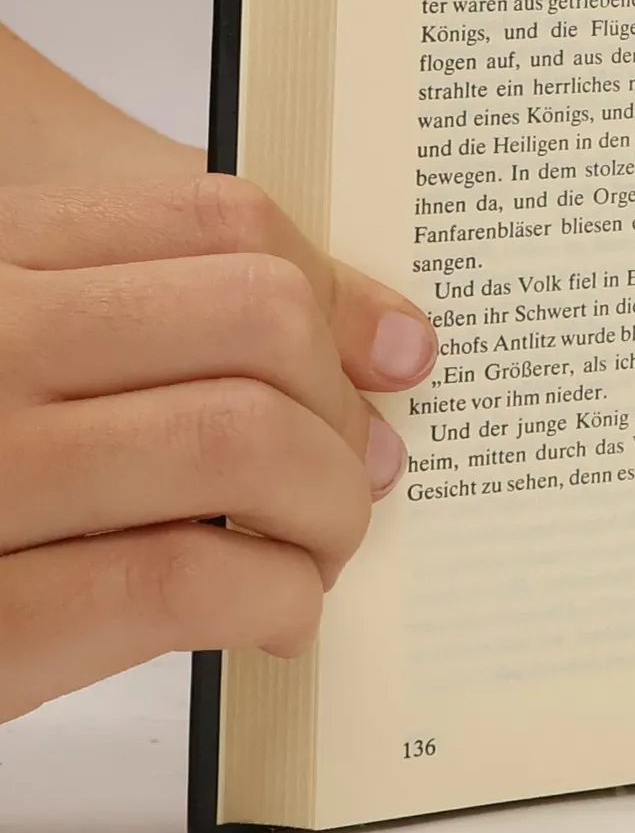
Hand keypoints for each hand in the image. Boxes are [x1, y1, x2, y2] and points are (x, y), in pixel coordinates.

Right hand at [0, 177, 437, 721]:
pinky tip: (273, 614)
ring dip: (327, 508)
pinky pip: (184, 578)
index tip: (388, 359)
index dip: (337, 294)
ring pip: (239, 441)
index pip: (218, 218)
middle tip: (355, 473)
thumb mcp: (38, 348)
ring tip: (318, 549)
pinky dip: (274, 598)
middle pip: (257, 319)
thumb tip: (398, 346)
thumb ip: (181, 318)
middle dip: (342, 409)